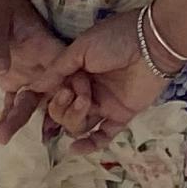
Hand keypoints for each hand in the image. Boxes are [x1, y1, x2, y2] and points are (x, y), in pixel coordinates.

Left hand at [0, 0, 82, 140]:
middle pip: (55, 88)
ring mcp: (28, 72)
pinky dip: (10, 115)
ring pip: (34, 99)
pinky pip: (14, 101)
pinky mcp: (13, 79)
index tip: (79, 102)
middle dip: (55, 110)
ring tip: (4, 137)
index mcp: (43, 45)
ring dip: (21, 119)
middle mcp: (41, 62)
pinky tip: (2, 134)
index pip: (64, 65)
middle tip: (48, 133)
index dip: (74, 82)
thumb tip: (1, 71)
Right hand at [45, 10, 170, 140]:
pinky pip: (103, 136)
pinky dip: (89, 145)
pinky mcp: (121, 115)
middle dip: (62, 107)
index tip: (44, 96)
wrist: (153, 44)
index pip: (55, 94)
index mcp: (78, 72)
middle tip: (72, 92)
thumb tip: (33, 87)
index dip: (48, 99)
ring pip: (78, 125)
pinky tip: (74, 148)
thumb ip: (58, 69)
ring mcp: (104, 104)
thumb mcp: (81, 48)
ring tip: (85, 100)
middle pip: (63, 113)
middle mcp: (89, 90)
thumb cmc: (116, 39)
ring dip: (75, 117)